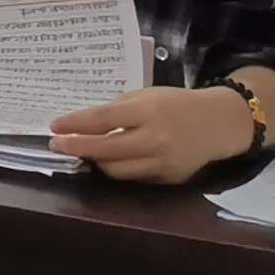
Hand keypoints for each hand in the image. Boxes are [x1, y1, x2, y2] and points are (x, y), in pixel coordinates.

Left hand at [48, 83, 258, 184]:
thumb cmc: (177, 104)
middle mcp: (155, 139)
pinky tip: (110, 160)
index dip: (75, 125)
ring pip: (116, 170)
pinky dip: (119, 168)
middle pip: (105, 149)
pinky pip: (134, 177)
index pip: (103, 120)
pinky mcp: (169, 179)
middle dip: (76, 148)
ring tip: (83, 151)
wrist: (219, 123)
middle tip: (56, 145)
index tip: (55, 127)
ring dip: (96, 161)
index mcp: (148, 111)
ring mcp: (163, 163)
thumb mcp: (147, 95)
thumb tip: (84, 124)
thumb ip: (118, 110)